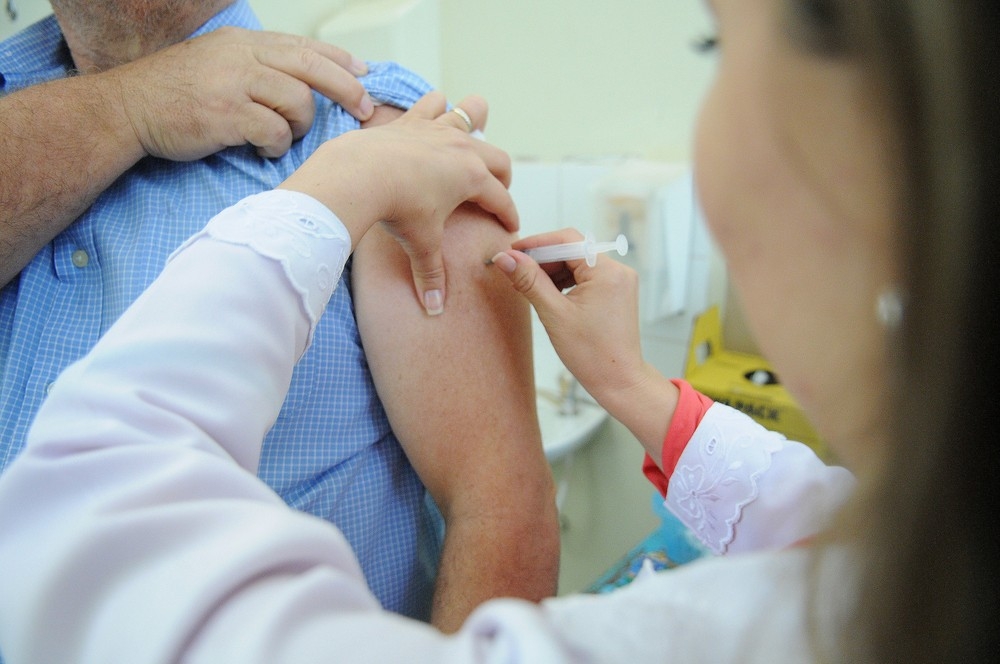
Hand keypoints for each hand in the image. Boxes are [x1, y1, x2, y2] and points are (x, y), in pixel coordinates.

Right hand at [112, 27, 375, 159]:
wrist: (126, 109)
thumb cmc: (172, 92)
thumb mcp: (216, 61)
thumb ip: (255, 65)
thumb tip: (300, 81)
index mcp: (243, 42)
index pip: (302, 45)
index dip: (338, 59)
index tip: (362, 73)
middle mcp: (242, 56)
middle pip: (311, 67)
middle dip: (346, 88)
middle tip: (365, 108)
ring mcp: (234, 83)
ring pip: (298, 101)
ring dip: (300, 125)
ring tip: (284, 136)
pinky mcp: (226, 114)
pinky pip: (274, 131)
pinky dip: (277, 145)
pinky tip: (263, 150)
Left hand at [279, 91, 517, 314]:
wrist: (361, 174)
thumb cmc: (397, 209)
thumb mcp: (420, 244)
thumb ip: (431, 275)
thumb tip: (436, 309)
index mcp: (473, 178)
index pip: (502, 200)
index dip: (509, 216)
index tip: (511, 228)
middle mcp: (462, 149)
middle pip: (497, 158)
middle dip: (501, 175)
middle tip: (496, 191)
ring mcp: (437, 130)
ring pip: (468, 116)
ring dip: (476, 121)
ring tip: (475, 129)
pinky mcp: (411, 121)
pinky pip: (431, 105)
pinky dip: (436, 106)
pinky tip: (435, 109)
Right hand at [490, 229, 646, 402]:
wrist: (618, 381)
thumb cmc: (591, 353)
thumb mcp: (554, 314)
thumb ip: (529, 281)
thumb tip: (505, 258)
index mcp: (607, 272)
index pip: (566, 241)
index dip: (536, 243)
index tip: (512, 252)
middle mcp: (618, 270)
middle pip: (572, 250)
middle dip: (542, 259)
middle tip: (515, 273)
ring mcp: (618, 281)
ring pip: (577, 263)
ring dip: (551, 271)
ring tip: (527, 286)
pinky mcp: (615, 291)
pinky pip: (586, 276)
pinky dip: (565, 281)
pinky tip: (547, 293)